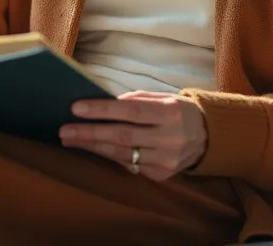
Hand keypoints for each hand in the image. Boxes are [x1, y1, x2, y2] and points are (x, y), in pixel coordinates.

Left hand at [58, 91, 206, 180]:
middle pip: (122, 137)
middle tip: (64, 130)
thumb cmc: (178, 111)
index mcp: (170, 113)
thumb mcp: (163, 98)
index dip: (102, 110)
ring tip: (71, 140)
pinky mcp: (162, 175)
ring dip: (94, 147)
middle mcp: (170, 139)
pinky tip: (94, 148)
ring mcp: (166, 160)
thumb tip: (103, 103)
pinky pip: (130, 165)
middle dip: (90, 133)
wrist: (208, 137)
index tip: (76, 109)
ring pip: (123, 155)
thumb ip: (136, 100)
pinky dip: (110, 156)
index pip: (131, 111)